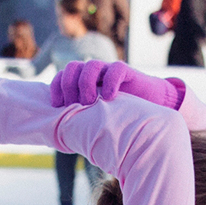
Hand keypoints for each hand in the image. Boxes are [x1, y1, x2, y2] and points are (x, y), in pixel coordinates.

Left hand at [50, 60, 182, 108]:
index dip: (56, 88)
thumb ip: (82, 120)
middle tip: (74, 105)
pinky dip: (110, 82)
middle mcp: (94, 73)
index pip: (62, 75)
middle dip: (68, 86)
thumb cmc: (119, 115)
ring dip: (86, 84)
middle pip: (72, 67)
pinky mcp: (127, 72)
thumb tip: (61, 138)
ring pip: (91, 65)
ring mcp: (109, 71)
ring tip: (89, 103)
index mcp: (82, 82)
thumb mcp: (97, 118)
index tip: (57, 106)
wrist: (149, 105)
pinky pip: (115, 70)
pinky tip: (109, 98)